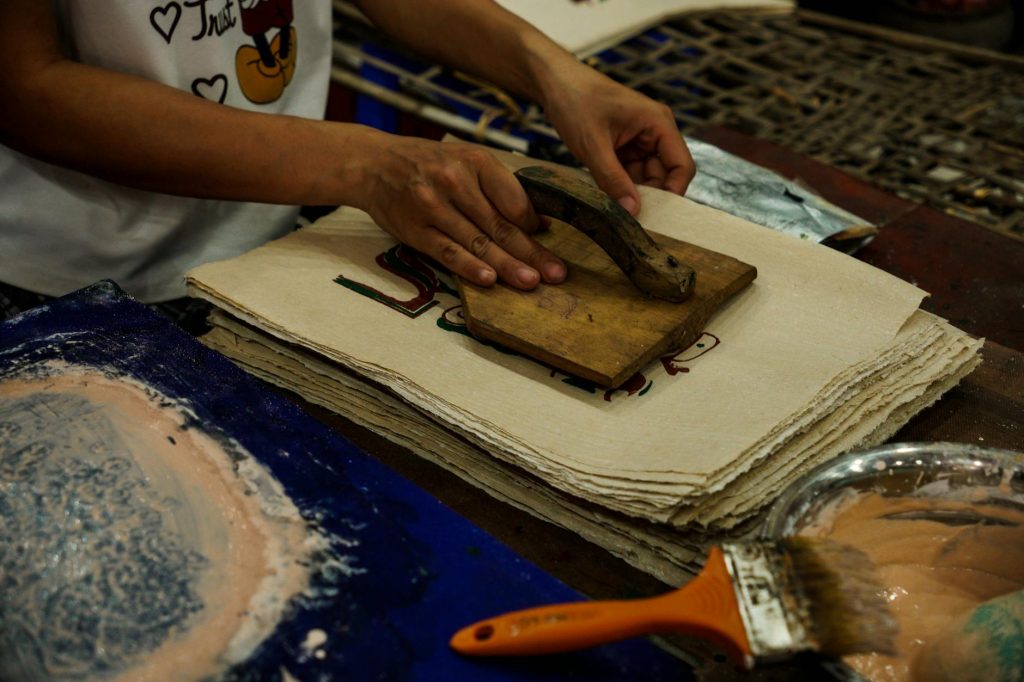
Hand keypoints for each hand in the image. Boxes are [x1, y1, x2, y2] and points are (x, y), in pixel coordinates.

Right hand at [358, 134, 565, 289]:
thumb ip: (501, 188)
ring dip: (507, 265)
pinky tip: (488, 279)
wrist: (373, 163)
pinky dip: (468, 266)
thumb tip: (539, 222)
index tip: (548, 241)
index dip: (533, 224)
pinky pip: (447, 251)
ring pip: (477, 242)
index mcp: (475, 162)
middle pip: (500, 225)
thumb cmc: (427, 163)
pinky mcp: (415, 229)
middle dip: (532, 253)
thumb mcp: (466, 160)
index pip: (514, 200)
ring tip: (531, 282)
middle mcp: (455, 181)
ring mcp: (433, 207)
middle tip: (557, 274)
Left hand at [542, 64, 694, 215]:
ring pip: (645, 177)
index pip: (682, 166)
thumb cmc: (575, 101)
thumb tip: (633, 212)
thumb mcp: (593, 144)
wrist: (552, 83)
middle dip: (649, 196)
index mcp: (658, 123)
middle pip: (664, 175)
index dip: (673, 193)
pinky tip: (605, 194)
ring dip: (631, 192)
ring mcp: (638, 140)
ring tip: (612, 207)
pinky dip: (619, 185)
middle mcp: (654, 131)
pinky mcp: (622, 147)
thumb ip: (613, 179)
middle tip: (628, 217)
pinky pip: (628, 173)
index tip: (656, 215)